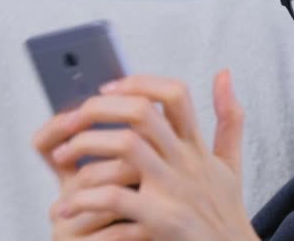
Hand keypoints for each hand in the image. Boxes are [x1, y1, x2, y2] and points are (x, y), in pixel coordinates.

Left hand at [33, 70, 258, 239]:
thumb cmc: (225, 207)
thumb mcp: (231, 161)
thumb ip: (229, 118)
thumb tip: (224, 72)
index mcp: (196, 145)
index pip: (175, 94)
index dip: (139, 82)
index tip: (108, 87)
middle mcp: (186, 161)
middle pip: (142, 113)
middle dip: (100, 108)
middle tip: (71, 118)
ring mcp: (174, 189)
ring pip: (127, 146)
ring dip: (87, 144)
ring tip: (62, 155)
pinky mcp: (163, 221)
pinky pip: (116, 199)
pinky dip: (84, 200)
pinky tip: (66, 206)